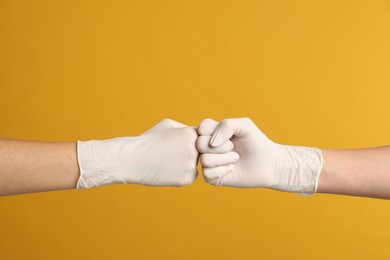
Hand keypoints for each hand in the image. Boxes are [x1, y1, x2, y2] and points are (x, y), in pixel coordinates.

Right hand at [77, 119, 198, 187]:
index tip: (176, 142)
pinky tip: (167, 170)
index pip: (201, 137)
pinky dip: (181, 174)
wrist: (133, 160)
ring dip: (186, 163)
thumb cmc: (149, 140)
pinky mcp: (187, 179)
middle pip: (201, 151)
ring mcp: (191, 165)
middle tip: (172, 153)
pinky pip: (190, 175)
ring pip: (196, 164)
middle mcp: (195, 149)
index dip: (189, 139)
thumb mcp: (168, 125)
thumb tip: (201, 134)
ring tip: (167, 161)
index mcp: (191, 134)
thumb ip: (186, 128)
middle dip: (190, 152)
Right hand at [197, 118, 322, 194]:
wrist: (269, 164)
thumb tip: (212, 143)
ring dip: (225, 159)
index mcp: (212, 132)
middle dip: (222, 147)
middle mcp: (207, 146)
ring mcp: (208, 162)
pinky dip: (223, 171)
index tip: (230, 135)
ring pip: (204, 160)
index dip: (214, 131)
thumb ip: (227, 125)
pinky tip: (232, 169)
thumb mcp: (245, 125)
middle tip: (234, 148)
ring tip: (236, 158)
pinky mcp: (212, 177)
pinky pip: (207, 174)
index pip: (201, 128)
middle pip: (200, 144)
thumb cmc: (257, 142)